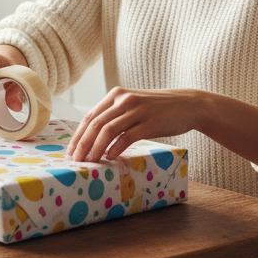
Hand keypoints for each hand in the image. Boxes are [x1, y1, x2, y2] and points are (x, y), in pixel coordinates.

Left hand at [66, 87, 208, 161]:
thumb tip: (93, 137)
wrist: (187, 105)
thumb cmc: (157, 109)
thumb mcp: (132, 105)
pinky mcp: (149, 123)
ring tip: (90, 161)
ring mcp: (136, 110)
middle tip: (75, 160)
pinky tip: (110, 158)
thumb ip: (115, 115)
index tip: (70, 151)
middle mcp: (123, 100)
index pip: (89, 116)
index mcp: (115, 95)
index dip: (78, 135)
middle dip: (83, 144)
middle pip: (95, 124)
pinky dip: (116, 148)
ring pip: (108, 130)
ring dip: (96, 148)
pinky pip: (127, 137)